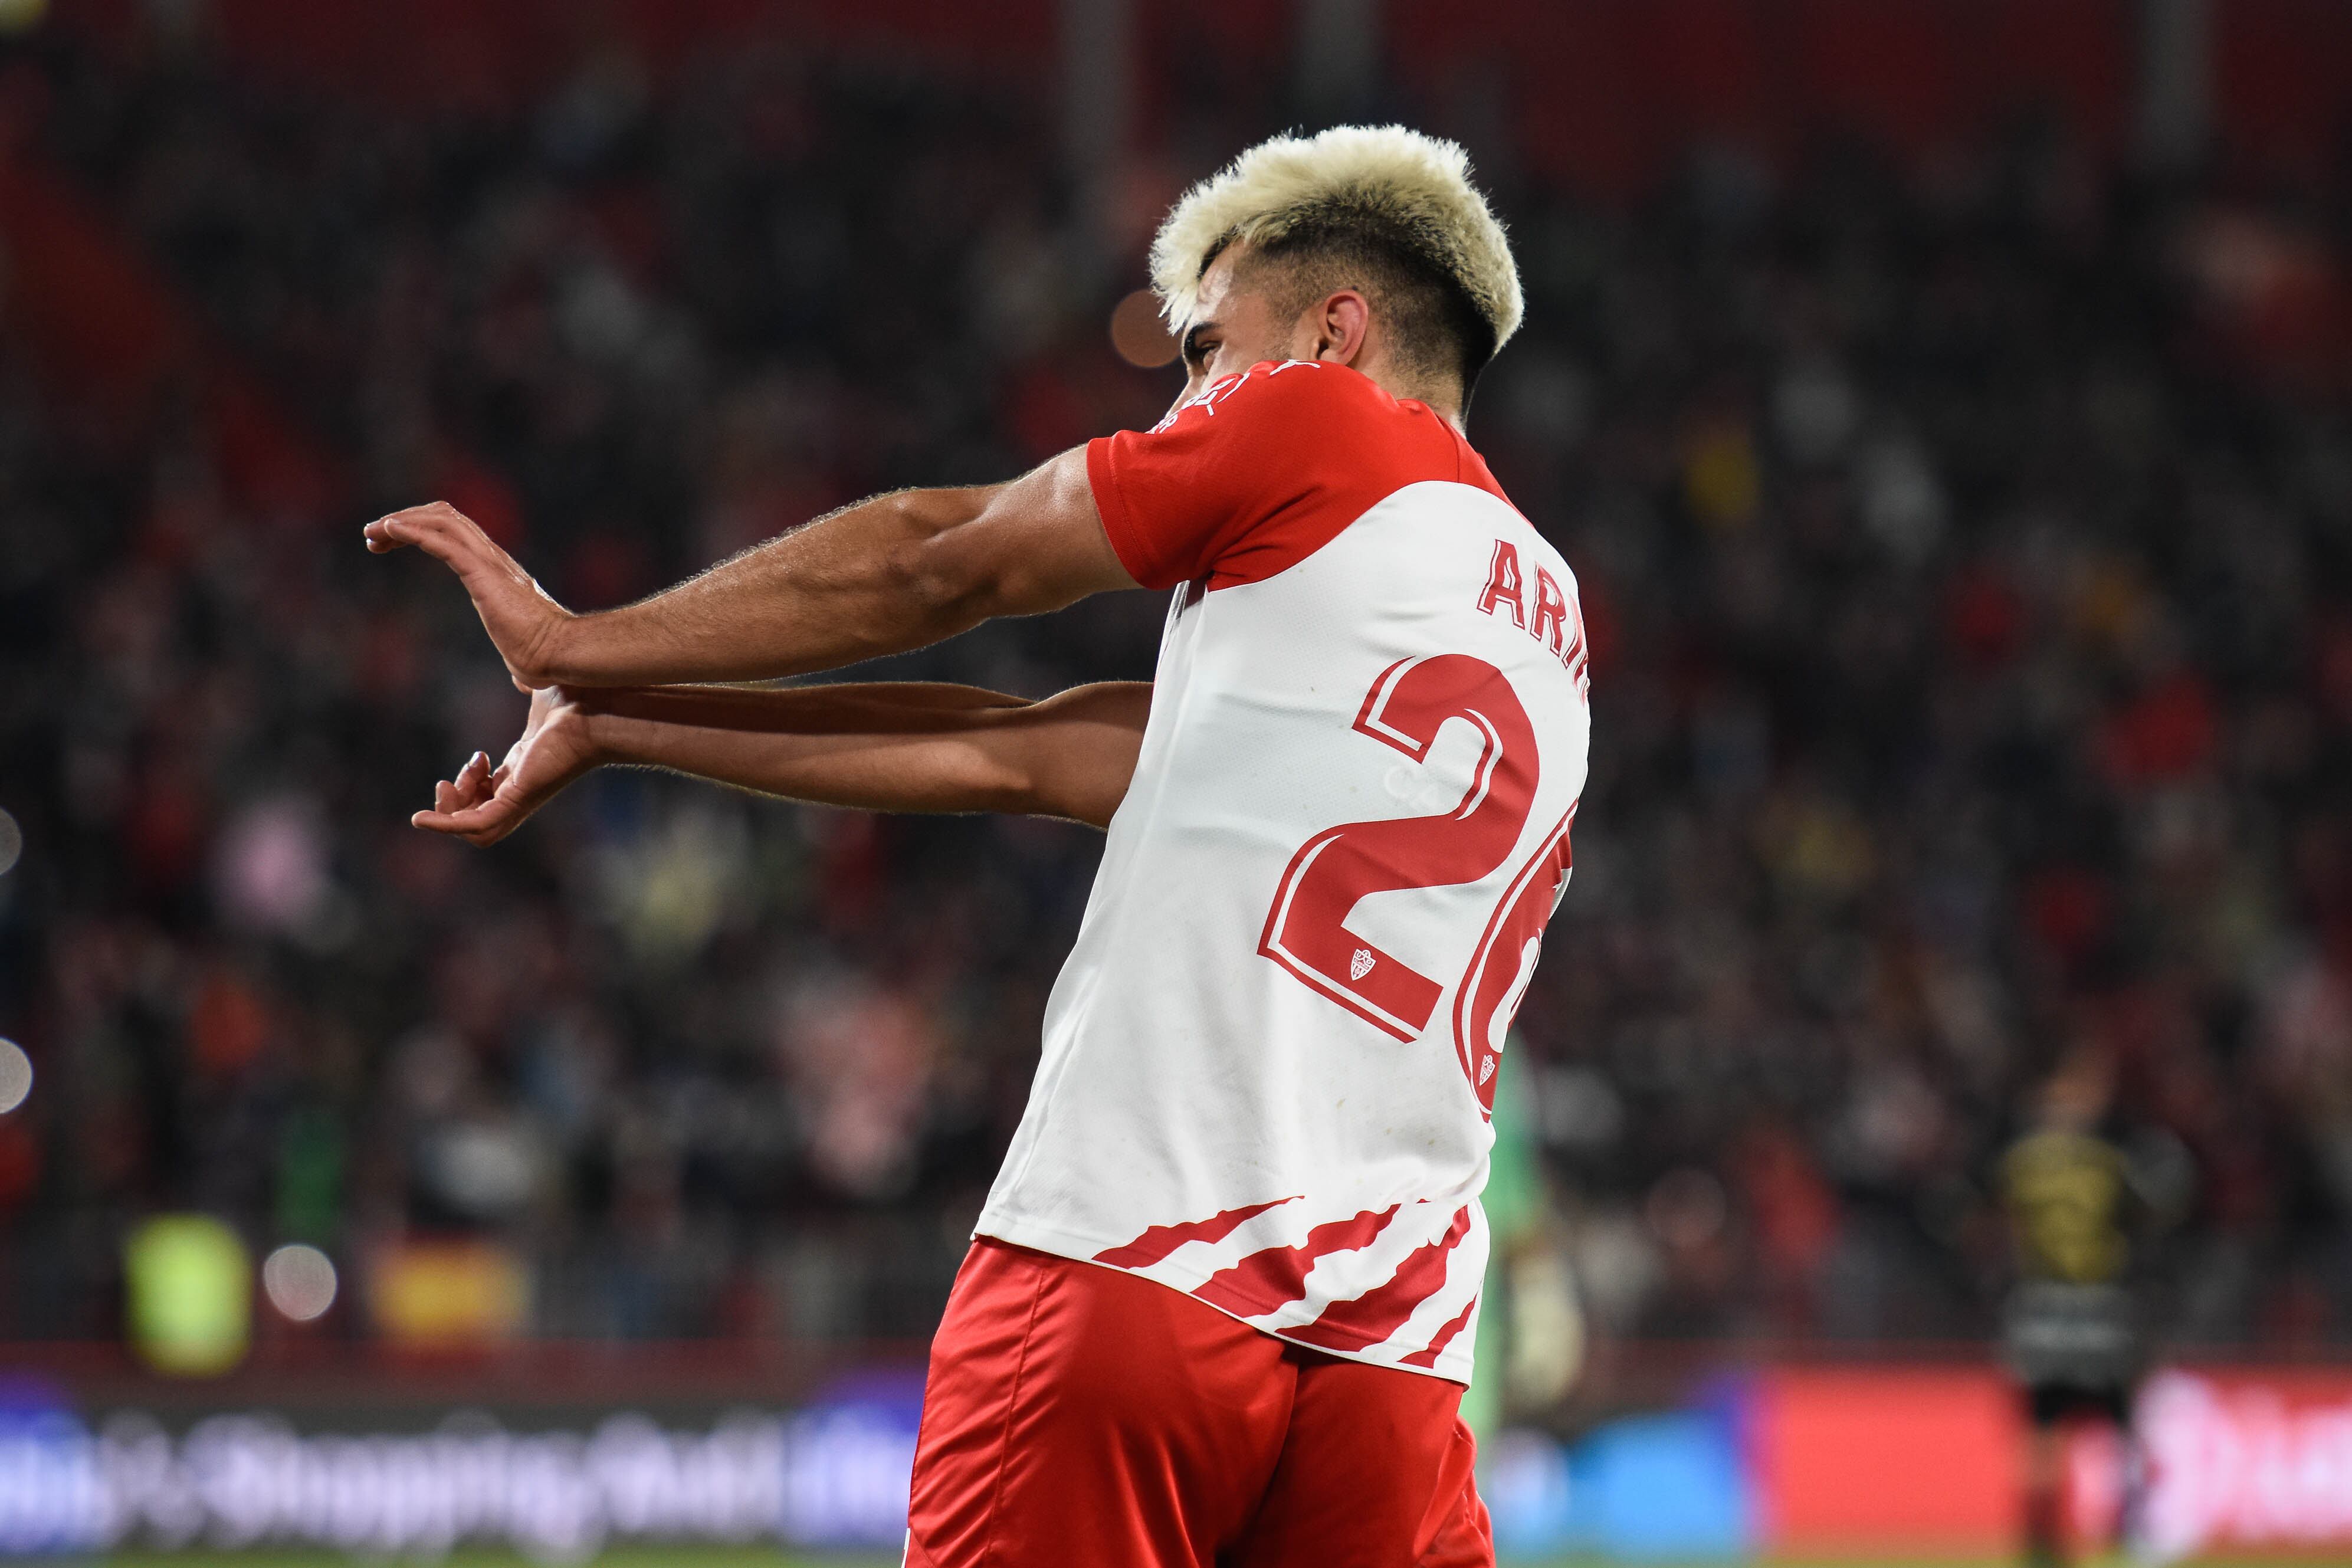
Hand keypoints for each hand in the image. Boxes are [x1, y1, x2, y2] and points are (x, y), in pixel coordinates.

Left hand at [364, 501, 572, 689]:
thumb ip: (518, 660)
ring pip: (442, 520)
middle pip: (445, 516)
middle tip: (372, 535)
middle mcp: (494, 559)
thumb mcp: (523, 657)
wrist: (563, 655)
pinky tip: (388, 530)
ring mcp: (491, 563)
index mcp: (499, 573)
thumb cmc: (549, 660)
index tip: (389, 543)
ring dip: (401, 521)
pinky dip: (413, 531)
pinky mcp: (484, 573)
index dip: (422, 529)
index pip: (458, 533)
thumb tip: (524, 681)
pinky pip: (442, 542)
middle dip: (405, 519)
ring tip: (371, 533)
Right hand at [413, 685, 600, 845]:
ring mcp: (521, 798)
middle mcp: (522, 790)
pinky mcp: (519, 800)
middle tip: (452, 779)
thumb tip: (522, 674)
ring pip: (476, 830)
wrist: (596, 708)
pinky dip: (446, 827)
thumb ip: (527, 688)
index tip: (478, 757)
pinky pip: (476, 827)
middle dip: (455, 802)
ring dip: (451, 813)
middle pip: (478, 816)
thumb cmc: (576, 703)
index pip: (489, 795)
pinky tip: (421, 820)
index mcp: (524, 771)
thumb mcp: (540, 697)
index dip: (470, 783)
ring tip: (448, 786)